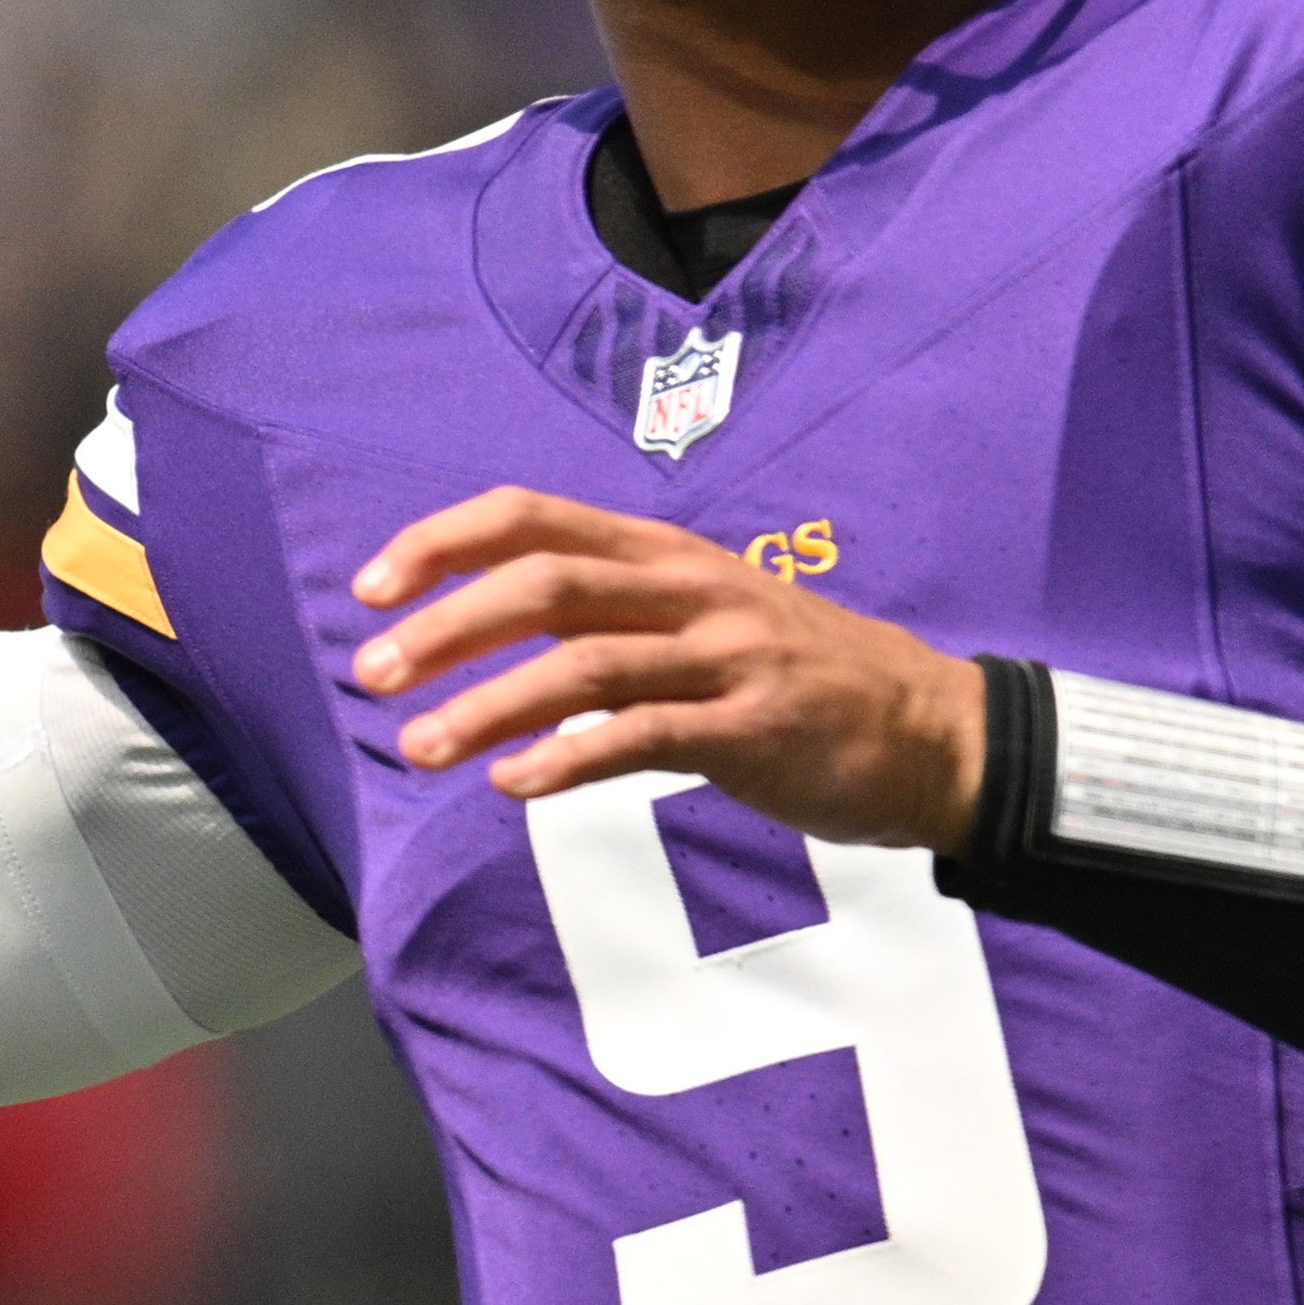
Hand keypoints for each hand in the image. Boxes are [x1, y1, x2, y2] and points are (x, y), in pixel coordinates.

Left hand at [350, 489, 986, 846]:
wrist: (931, 732)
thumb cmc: (800, 680)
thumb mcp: (703, 620)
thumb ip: (607, 620)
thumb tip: (493, 635)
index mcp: (667, 554)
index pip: (533, 518)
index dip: (442, 544)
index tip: (372, 588)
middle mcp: (690, 589)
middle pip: (546, 582)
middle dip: (445, 624)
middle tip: (372, 674)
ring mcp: (726, 656)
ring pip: (584, 662)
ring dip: (488, 705)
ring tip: (420, 746)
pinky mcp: (753, 729)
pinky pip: (645, 736)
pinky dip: (569, 759)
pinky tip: (514, 785)